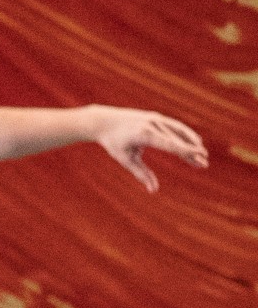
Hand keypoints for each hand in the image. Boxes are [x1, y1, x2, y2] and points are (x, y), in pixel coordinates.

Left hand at [90, 106, 209, 190]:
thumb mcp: (125, 159)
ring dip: (192, 142)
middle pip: (177, 140)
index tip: (200, 157)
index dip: (186, 150)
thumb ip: (141, 174)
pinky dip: (185, 134)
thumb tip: (153, 190)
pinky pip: (174, 126)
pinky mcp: (156, 116)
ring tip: (202, 155)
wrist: (103, 121)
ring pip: (179, 131)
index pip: (170, 144)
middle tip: (204, 164)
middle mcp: (152, 124)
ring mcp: (155, 118)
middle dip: (191, 152)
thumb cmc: (113, 142)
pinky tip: (194, 142)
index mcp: (144, 135)